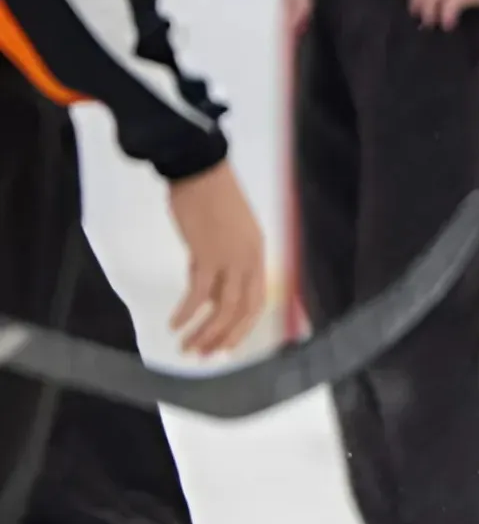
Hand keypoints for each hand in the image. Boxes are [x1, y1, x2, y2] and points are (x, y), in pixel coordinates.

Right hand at [165, 160, 266, 356]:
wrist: (198, 167)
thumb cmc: (210, 195)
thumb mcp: (227, 231)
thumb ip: (221, 261)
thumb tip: (207, 290)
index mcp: (258, 253)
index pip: (257, 300)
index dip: (243, 326)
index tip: (226, 345)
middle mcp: (250, 259)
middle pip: (244, 310)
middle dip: (226, 338)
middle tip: (206, 356)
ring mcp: (231, 257)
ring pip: (223, 307)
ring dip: (206, 332)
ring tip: (187, 348)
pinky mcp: (207, 253)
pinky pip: (199, 292)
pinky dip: (188, 312)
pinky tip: (175, 324)